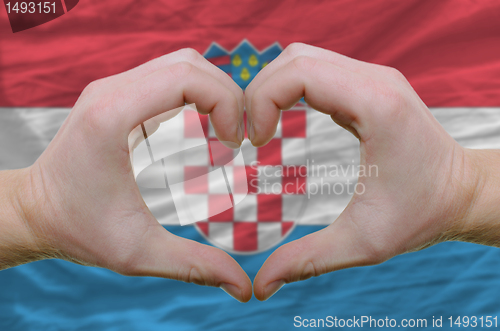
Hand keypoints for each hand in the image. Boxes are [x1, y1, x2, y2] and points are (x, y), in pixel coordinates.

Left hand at [8, 49, 251, 301]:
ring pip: (180, 63)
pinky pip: (167, 76)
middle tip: (240, 137)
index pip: (187, 77)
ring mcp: (112, 88)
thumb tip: (243, 287)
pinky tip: (206, 124)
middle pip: (189, 63)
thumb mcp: (138, 254)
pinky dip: (196, 92)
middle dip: (227, 94)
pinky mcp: (117, 95)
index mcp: (113, 116)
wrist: (34, 212)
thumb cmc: (78, 230)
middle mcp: (111, 91)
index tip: (237, 143)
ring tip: (227, 130)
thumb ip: (194, 267)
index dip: (227, 102)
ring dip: (213, 90)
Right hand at [246, 43, 488, 299]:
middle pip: (295, 58)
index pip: (299, 72)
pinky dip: (290, 87)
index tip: (254, 142)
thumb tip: (260, 286)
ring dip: (272, 87)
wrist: (463, 193)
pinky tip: (282, 118)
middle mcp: (376, 80)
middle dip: (258, 91)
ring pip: (303, 57)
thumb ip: (307, 261)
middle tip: (249, 136)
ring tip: (261, 128)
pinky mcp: (369, 84)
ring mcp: (374, 77)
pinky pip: (318, 69)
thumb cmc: (421, 215)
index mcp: (376, 106)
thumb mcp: (363, 243)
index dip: (261, 100)